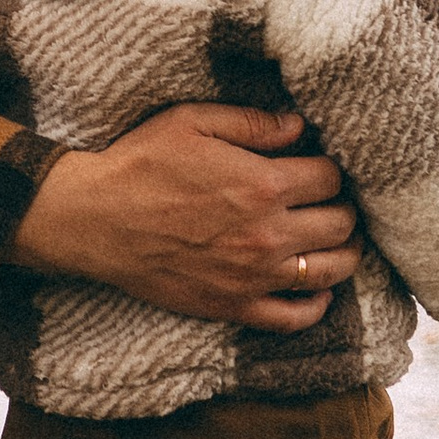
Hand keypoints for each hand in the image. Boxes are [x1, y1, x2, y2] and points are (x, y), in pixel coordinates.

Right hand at [11, 104, 359, 331]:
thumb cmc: (140, 164)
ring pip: (329, 271)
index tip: (321, 166)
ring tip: (338, 241)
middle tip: (333, 201)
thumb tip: (299, 126)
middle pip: (339, 225)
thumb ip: (252, 123)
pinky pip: (294, 317)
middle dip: (343, 209)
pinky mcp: (234, 306)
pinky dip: (316, 305)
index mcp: (263, 184)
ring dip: (344, 253)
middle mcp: (268, 234)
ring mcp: (254, 276)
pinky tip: (316, 290)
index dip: (331, 169)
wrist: (95, 220)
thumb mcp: (192, 121)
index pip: (330, 179)